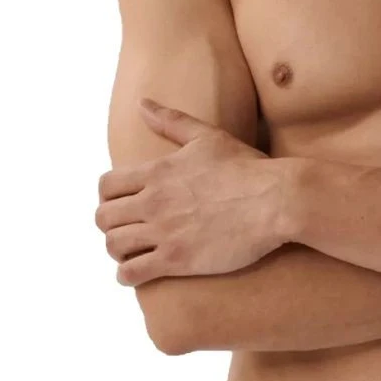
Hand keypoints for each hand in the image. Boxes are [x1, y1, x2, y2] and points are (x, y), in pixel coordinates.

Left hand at [95, 98, 288, 285]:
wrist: (277, 200)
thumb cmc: (248, 167)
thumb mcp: (207, 137)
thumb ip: (171, 121)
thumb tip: (142, 104)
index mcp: (157, 171)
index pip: (106, 186)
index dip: (109, 197)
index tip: (122, 204)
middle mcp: (153, 201)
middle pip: (103, 217)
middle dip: (111, 225)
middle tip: (128, 230)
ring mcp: (164, 232)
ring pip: (113, 245)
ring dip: (117, 251)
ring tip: (132, 253)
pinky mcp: (177, 259)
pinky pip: (132, 273)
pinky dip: (127, 276)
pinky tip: (137, 274)